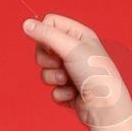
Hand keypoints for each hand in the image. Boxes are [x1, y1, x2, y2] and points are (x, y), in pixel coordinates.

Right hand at [22, 13, 131, 129]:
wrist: (105, 108)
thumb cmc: (95, 75)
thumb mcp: (70, 48)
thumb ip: (46, 35)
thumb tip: (25, 24)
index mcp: (79, 35)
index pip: (50, 22)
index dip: (44, 33)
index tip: (50, 45)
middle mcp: (75, 51)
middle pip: (43, 48)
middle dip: (47, 60)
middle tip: (60, 64)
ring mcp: (71, 71)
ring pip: (45, 70)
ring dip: (54, 78)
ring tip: (68, 81)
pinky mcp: (68, 90)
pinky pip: (52, 89)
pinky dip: (60, 93)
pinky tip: (73, 95)